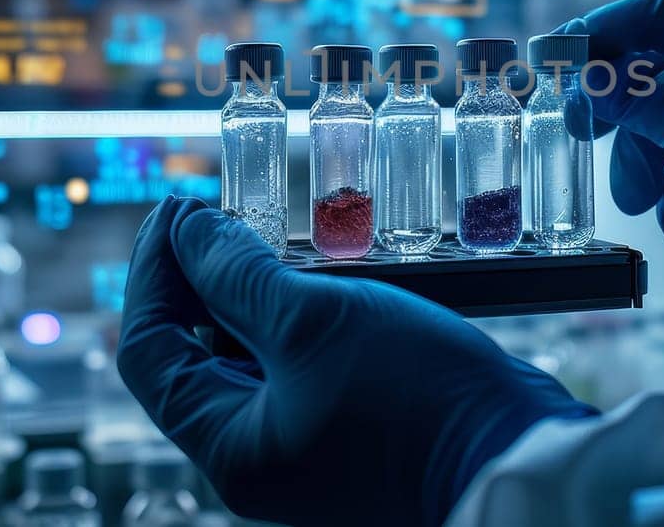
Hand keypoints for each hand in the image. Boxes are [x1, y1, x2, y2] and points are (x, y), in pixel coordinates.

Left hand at [117, 197, 594, 526]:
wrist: (515, 449)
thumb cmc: (412, 394)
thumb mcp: (312, 319)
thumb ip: (237, 274)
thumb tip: (185, 231)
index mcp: (228, 446)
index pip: (149, 350)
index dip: (152, 271)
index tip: (178, 209)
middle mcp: (254, 454)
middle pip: (190, 354)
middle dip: (196, 279)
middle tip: (217, 213)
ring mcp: (300, 445)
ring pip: (245, 356)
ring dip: (247, 293)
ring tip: (263, 232)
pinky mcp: (343, 429)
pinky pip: (293, 366)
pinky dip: (290, 317)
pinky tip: (312, 274)